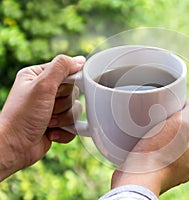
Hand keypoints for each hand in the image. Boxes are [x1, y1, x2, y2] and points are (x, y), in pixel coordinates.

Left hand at [0, 55, 84, 180]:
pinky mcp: (58, 125)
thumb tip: (80, 60)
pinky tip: (51, 133)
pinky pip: (74, 125)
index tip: (61, 90)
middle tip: (48, 108)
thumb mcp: (42, 86)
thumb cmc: (22, 116)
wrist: (14, 147)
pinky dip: (65, 131)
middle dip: (64, 104)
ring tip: (48, 123)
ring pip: (76, 109)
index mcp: (38, 77)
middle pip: (74, 92)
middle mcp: (45, 92)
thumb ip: (61, 68)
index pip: (66, 71)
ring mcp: (52, 109)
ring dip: (64, 119)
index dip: (69, 82)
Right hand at [111, 96, 188, 195]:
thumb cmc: (158, 152)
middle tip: (155, 121)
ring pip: (166, 148)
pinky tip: (140, 146)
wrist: (136, 180)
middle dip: (169, 127)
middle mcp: (185, 165)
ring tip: (146, 132)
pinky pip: (154, 158)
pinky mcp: (154, 175)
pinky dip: (149, 151)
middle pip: (179, 137)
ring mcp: (170, 172)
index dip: (182, 116)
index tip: (168, 112)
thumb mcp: (182, 124)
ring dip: (158, 139)